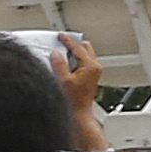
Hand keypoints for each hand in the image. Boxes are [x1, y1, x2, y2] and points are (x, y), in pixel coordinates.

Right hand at [54, 32, 106, 148]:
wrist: (79, 115)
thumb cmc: (74, 102)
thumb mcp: (63, 80)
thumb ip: (58, 64)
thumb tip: (55, 54)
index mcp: (90, 66)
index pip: (78, 48)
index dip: (68, 41)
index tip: (61, 36)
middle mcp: (94, 68)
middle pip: (85, 48)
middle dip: (74, 45)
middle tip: (62, 43)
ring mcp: (93, 73)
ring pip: (85, 55)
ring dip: (74, 53)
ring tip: (61, 54)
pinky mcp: (89, 78)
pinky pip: (83, 63)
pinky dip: (75, 61)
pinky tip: (65, 65)